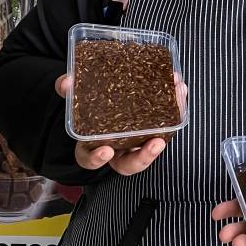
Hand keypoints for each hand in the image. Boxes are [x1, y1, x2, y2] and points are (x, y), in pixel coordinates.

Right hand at [55, 72, 187, 175]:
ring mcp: (137, 140)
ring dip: (168, 128)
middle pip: (129, 164)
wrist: (105, 96)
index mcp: (93, 146)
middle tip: (155, 143)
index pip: (90, 159)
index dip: (96, 158)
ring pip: (154, 144)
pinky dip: (175, 104)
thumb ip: (68, 91)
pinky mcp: (154, 125)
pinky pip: (167, 121)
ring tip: (175, 107)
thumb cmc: (89, 106)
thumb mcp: (76, 99)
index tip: (105, 150)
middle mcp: (118, 149)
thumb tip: (67, 82)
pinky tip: (178, 86)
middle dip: (143, 157)